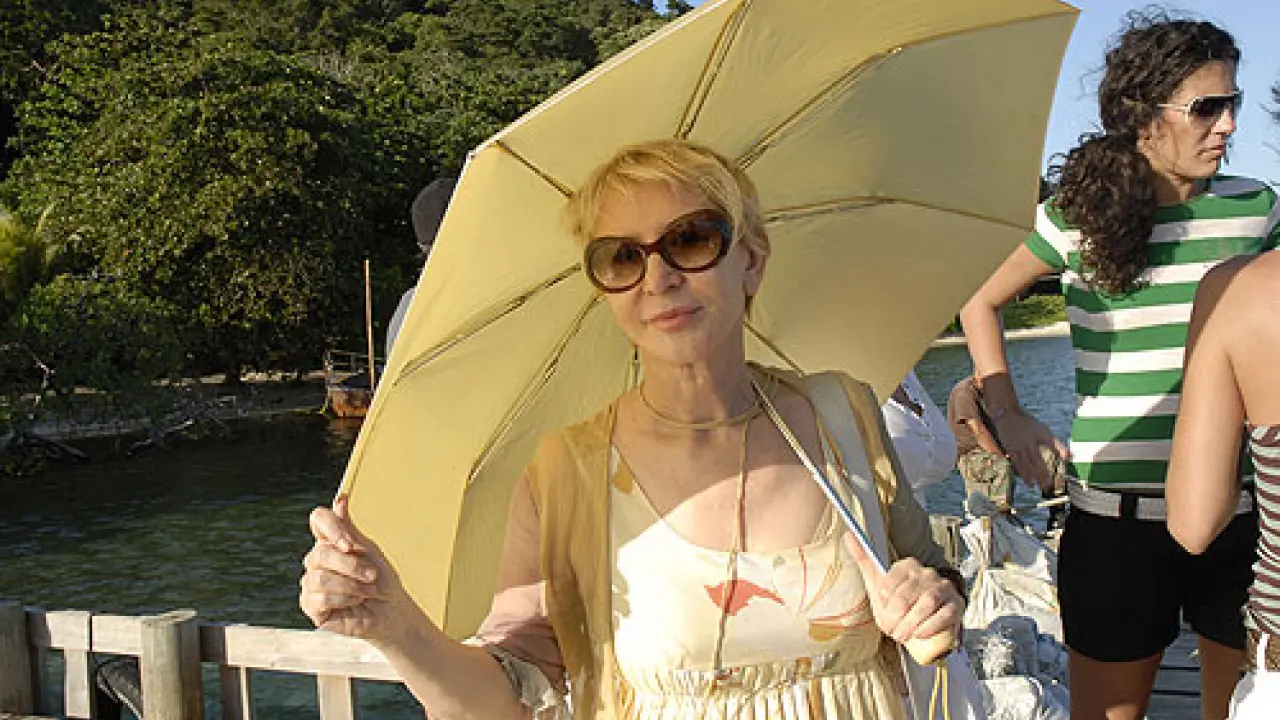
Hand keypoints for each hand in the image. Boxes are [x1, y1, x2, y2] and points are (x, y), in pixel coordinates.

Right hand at [299, 496, 418, 643]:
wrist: (389, 610)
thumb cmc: (381, 580)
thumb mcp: (370, 552)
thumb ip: (351, 529)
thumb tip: (340, 500)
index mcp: (331, 541)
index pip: (319, 519)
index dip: (332, 527)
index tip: (350, 543)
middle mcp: (317, 559)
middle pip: (321, 552)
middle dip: (352, 565)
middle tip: (372, 575)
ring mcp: (311, 582)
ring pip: (320, 576)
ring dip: (351, 585)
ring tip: (367, 591)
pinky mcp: (310, 604)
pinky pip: (319, 597)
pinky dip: (344, 598)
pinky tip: (355, 600)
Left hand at [844, 533, 963, 644]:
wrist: (922, 623)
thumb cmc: (898, 602)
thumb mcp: (878, 583)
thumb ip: (863, 559)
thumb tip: (848, 535)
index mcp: (906, 566)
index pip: (891, 579)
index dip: (884, 600)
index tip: (884, 609)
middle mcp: (926, 573)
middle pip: (908, 593)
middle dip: (896, 616)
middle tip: (892, 629)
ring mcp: (943, 588)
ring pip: (928, 602)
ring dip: (912, 623)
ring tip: (903, 634)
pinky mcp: (955, 604)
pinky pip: (946, 614)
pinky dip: (930, 626)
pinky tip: (920, 634)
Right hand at [993, 411, 1067, 493]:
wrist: (1007, 417)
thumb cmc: (1029, 425)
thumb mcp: (1043, 430)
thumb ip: (1056, 444)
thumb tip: (1070, 456)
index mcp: (1039, 434)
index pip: (1052, 443)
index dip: (1060, 450)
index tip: (1068, 459)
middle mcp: (1029, 442)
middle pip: (1037, 460)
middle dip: (1043, 473)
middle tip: (1049, 484)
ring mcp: (1019, 447)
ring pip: (1027, 464)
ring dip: (1033, 476)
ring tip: (1040, 486)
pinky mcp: (1011, 451)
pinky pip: (1018, 465)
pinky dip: (1024, 475)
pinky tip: (1029, 483)